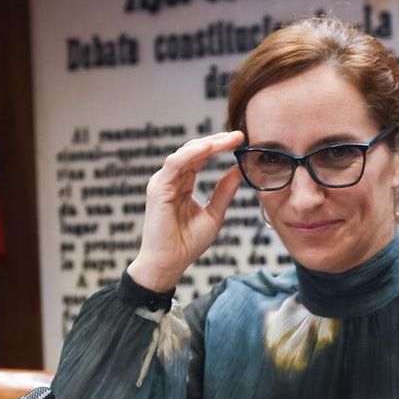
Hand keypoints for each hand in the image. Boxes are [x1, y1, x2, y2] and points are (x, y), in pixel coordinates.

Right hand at [126, 130, 245, 291]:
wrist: (169, 263)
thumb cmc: (187, 244)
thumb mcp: (214, 214)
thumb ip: (224, 191)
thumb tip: (239, 170)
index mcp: (182, 184)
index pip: (201, 158)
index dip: (219, 146)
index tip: (240, 140)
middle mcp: (171, 180)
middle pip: (194, 151)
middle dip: (216, 140)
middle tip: (238, 134)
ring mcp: (162, 183)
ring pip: (185, 153)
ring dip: (207, 144)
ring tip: (227, 139)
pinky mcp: (158, 188)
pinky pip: (175, 164)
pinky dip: (192, 154)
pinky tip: (209, 148)